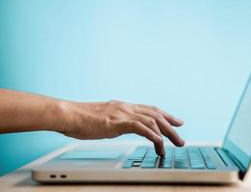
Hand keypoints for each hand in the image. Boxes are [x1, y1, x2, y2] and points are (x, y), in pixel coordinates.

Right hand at [58, 100, 184, 155]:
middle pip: (155, 114)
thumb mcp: (103, 119)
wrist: (69, 114)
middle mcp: (126, 107)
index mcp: (123, 107)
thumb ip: (115, 121)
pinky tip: (159, 142)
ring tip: (175, 143)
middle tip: (180, 136)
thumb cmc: (82, 119)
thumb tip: (119, 126)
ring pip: (152, 120)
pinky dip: (152, 135)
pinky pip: (140, 127)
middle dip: (171, 125)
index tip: (175, 121)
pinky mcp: (117, 122)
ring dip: (166, 132)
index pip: (149, 109)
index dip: (165, 115)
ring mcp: (122, 113)